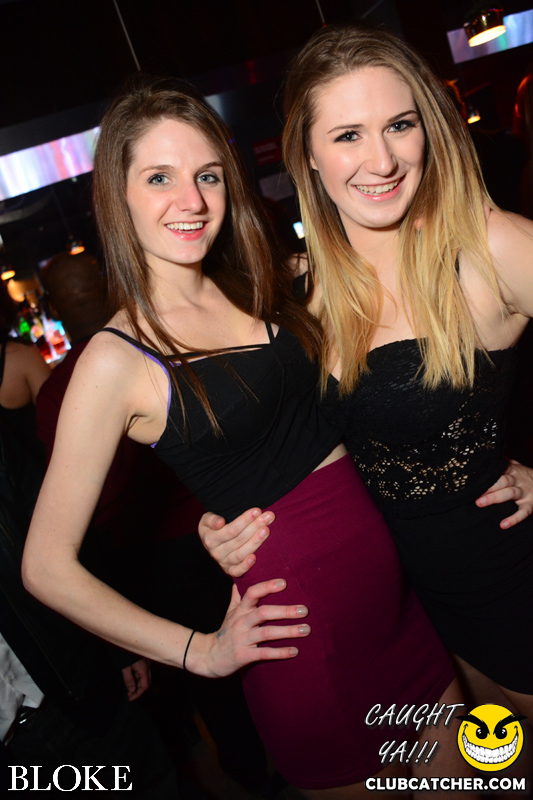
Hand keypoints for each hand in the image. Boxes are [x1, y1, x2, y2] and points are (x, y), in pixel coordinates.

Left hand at [122, 658, 150, 699]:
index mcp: (144, 669)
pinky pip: (143, 673)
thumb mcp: (125, 668)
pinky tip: (132, 680)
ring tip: (129, 689)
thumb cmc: (124, 654)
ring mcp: (146, 663)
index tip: (130, 698)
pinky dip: (138, 679)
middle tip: (130, 695)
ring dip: (138, 685)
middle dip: (139, 691)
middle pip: (147, 682)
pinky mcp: (143, 661)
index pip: (145, 686)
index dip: (138, 694)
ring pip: (145, 678)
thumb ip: (129, 680)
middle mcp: (147, 667)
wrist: (126, 638)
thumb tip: (132, 690)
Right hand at [186, 579, 309, 677]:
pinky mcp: (243, 656)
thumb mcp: (230, 612)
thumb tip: (240, 578)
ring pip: (266, 633)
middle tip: (305, 610)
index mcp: (240, 610)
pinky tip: (295, 651)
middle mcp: (241, 622)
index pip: (252, 593)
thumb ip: (237, 596)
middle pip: (263, 612)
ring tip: (306, 629)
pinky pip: (264, 653)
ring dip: (288, 631)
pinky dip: (280, 652)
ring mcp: (242, 639)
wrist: (209, 657)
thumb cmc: (225, 632)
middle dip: (285, 611)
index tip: (284, 583)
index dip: (267, 586)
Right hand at [199, 507, 274, 576]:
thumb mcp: (206, 520)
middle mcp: (216, 552)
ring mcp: (223, 563)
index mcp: (210, 539)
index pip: (231, 529)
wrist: (210, 542)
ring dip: (255, 542)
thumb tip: (220, 523)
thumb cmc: (212, 527)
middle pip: (239, 539)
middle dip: (255, 526)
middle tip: (269, 517)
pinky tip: (255, 557)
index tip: (257, 511)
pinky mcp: (230, 571)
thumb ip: (211, 519)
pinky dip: (246, 566)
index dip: (245, 520)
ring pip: (241, 553)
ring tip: (266, 530)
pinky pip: (237, 571)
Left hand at [475, 459, 532, 528]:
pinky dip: (514, 519)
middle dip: (488, 486)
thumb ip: (503, 461)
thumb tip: (487, 453)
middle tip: (473, 492)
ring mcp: (525, 492)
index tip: (473, 476)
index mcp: (513, 470)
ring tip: (480, 503)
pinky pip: (523, 512)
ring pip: (510, 493)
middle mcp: (518, 480)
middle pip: (503, 481)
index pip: (499, 468)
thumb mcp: (517, 466)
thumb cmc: (526, 476)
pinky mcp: (531, 505)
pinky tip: (503, 525)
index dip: (487, 472)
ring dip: (495, 498)